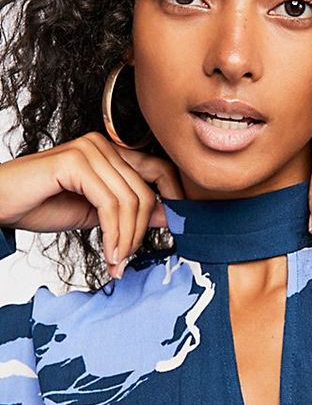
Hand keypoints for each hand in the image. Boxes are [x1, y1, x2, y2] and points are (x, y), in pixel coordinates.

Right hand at [0, 132, 184, 277]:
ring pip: (131, 201)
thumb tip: (169, 216)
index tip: (178, 229)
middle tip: (127, 258)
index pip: (159, 170)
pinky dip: (114, 234)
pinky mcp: (75, 161)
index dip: (174, 198)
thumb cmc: (39, 205)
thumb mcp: (95, 213)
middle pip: (146, 191)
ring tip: (116, 260)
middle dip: (141, 232)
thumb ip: (129, 211)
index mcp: (110, 152)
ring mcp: (89, 149)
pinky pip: (110, 204)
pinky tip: (109, 253)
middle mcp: (102, 144)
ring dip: (127, 238)